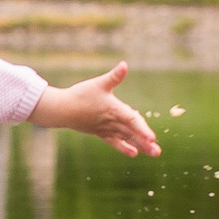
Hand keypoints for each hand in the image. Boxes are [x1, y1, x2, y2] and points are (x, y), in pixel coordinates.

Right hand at [31, 63, 161, 156]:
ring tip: (154, 153)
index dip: (142, 129)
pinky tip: (134, 153)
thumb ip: (114, 76)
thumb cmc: (80, 95)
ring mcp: (106, 129)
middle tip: (157, 151)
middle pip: (131, 133)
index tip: (152, 138)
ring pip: (126, 138)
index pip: (131, 120)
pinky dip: (124, 147)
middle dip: (145, 142)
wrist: (62, 109)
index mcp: (114, 109)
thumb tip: (124, 65)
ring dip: (140, 146)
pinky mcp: (101, 132)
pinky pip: (115, 142)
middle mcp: (112, 122)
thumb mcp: (99, 83)